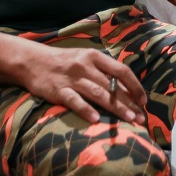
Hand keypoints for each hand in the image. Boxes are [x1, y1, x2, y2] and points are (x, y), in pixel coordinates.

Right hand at [19, 45, 147, 124]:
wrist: (33, 61)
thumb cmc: (64, 61)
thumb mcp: (85, 58)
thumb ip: (102, 70)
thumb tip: (125, 86)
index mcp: (95, 56)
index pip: (121, 71)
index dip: (134, 86)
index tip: (143, 101)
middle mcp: (85, 66)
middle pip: (112, 86)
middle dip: (129, 103)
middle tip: (140, 118)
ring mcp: (72, 78)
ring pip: (98, 94)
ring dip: (116, 108)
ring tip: (129, 119)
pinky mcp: (59, 90)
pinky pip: (74, 101)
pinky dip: (85, 109)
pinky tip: (96, 119)